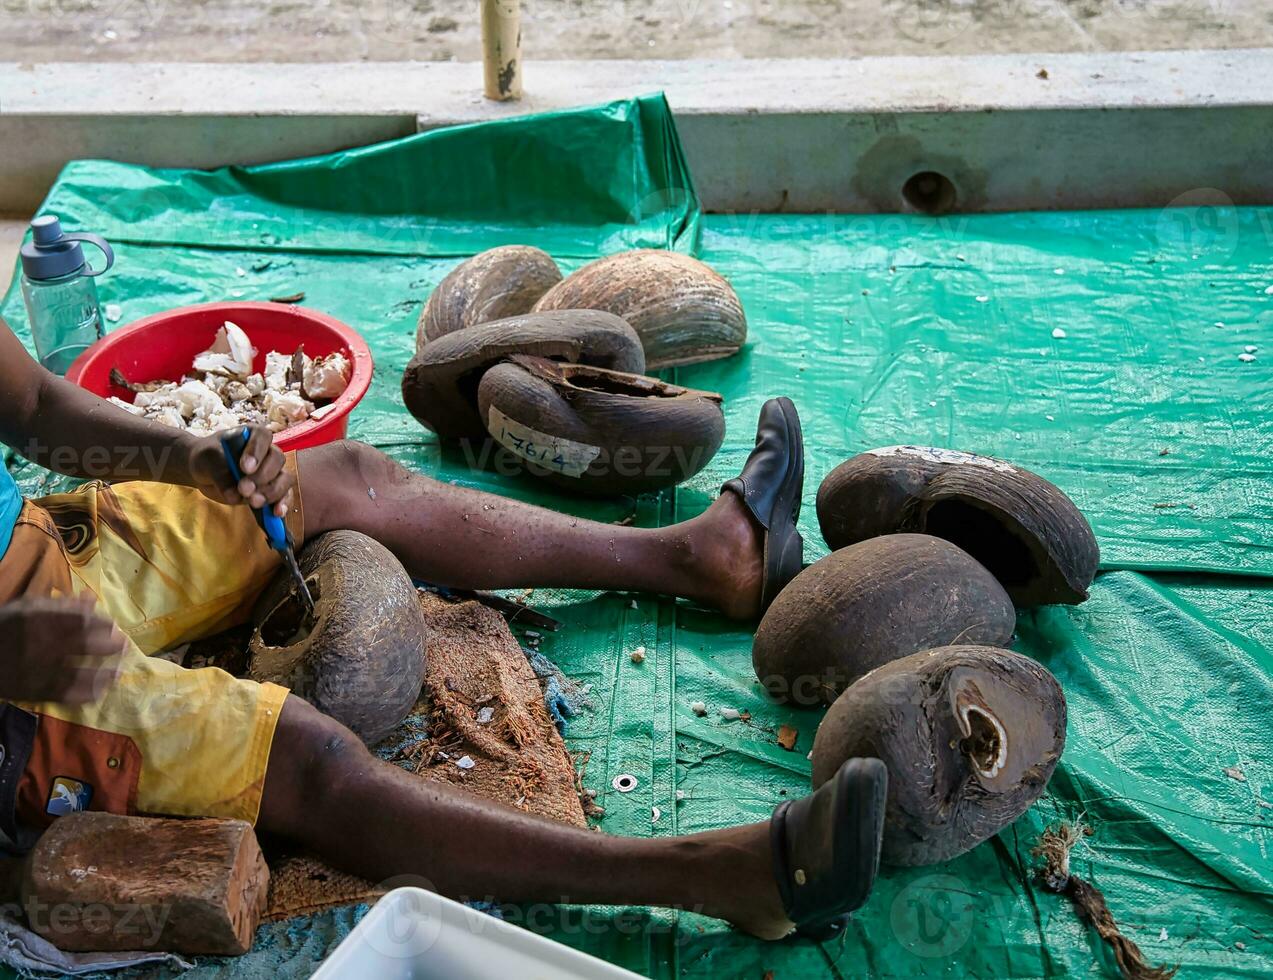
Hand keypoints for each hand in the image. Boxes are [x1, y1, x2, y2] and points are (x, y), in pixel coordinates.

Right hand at [0, 594, 125, 702]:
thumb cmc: (7, 628)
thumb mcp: (28, 609)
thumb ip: (61, 604)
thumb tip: (91, 598)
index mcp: (38, 621)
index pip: (80, 621)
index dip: (101, 624)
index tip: (113, 625)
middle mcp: (39, 646)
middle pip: (83, 645)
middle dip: (109, 645)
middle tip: (124, 645)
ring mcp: (38, 671)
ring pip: (78, 673)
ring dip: (103, 673)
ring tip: (119, 671)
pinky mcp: (35, 691)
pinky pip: (65, 695)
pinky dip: (86, 693)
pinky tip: (102, 690)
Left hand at [188, 425, 292, 514]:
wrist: (205, 472)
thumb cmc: (208, 457)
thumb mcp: (208, 459)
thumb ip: (221, 473)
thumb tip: (234, 495)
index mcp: (253, 435)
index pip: (263, 437)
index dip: (257, 452)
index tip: (244, 468)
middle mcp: (267, 451)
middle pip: (277, 460)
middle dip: (262, 477)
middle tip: (244, 489)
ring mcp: (272, 472)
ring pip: (284, 479)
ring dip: (272, 492)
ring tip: (254, 502)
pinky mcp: (270, 490)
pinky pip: (284, 496)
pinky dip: (282, 504)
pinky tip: (276, 513)